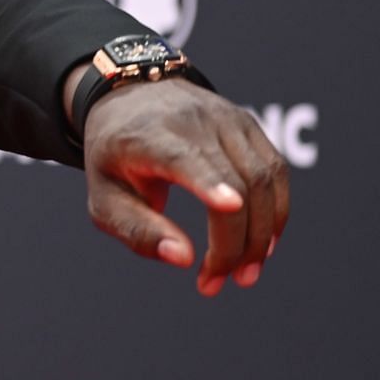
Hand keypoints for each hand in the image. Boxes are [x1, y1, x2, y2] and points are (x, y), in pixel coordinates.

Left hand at [79, 77, 289, 295]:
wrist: (131, 98)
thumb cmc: (114, 157)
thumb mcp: (103, 197)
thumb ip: (137, 230)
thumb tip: (184, 260)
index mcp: (149, 136)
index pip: (184, 157)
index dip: (208, 182)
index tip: (229, 207)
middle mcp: (195, 121)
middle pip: (235, 181)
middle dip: (236, 242)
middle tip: (220, 281)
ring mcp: (229, 119)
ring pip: (264, 179)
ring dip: (263, 234)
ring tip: (244, 273)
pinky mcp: (250, 126)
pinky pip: (275, 173)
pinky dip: (274, 212)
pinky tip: (259, 244)